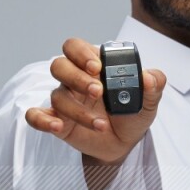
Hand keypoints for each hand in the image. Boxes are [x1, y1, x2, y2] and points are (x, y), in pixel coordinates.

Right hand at [25, 36, 166, 165]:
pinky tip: (56, 126)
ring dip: (78, 110)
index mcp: (93, 65)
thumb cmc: (132, 113)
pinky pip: (36, 116)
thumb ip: (153, 85)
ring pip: (57, 95)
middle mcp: (74, 79)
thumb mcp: (148, 100)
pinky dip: (41, 119)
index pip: (74, 47)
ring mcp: (65, 100)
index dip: (81, 53)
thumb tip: (150, 78)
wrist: (126, 142)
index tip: (97, 67)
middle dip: (76, 77)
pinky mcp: (58, 121)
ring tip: (102, 124)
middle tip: (98, 91)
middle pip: (59, 65)